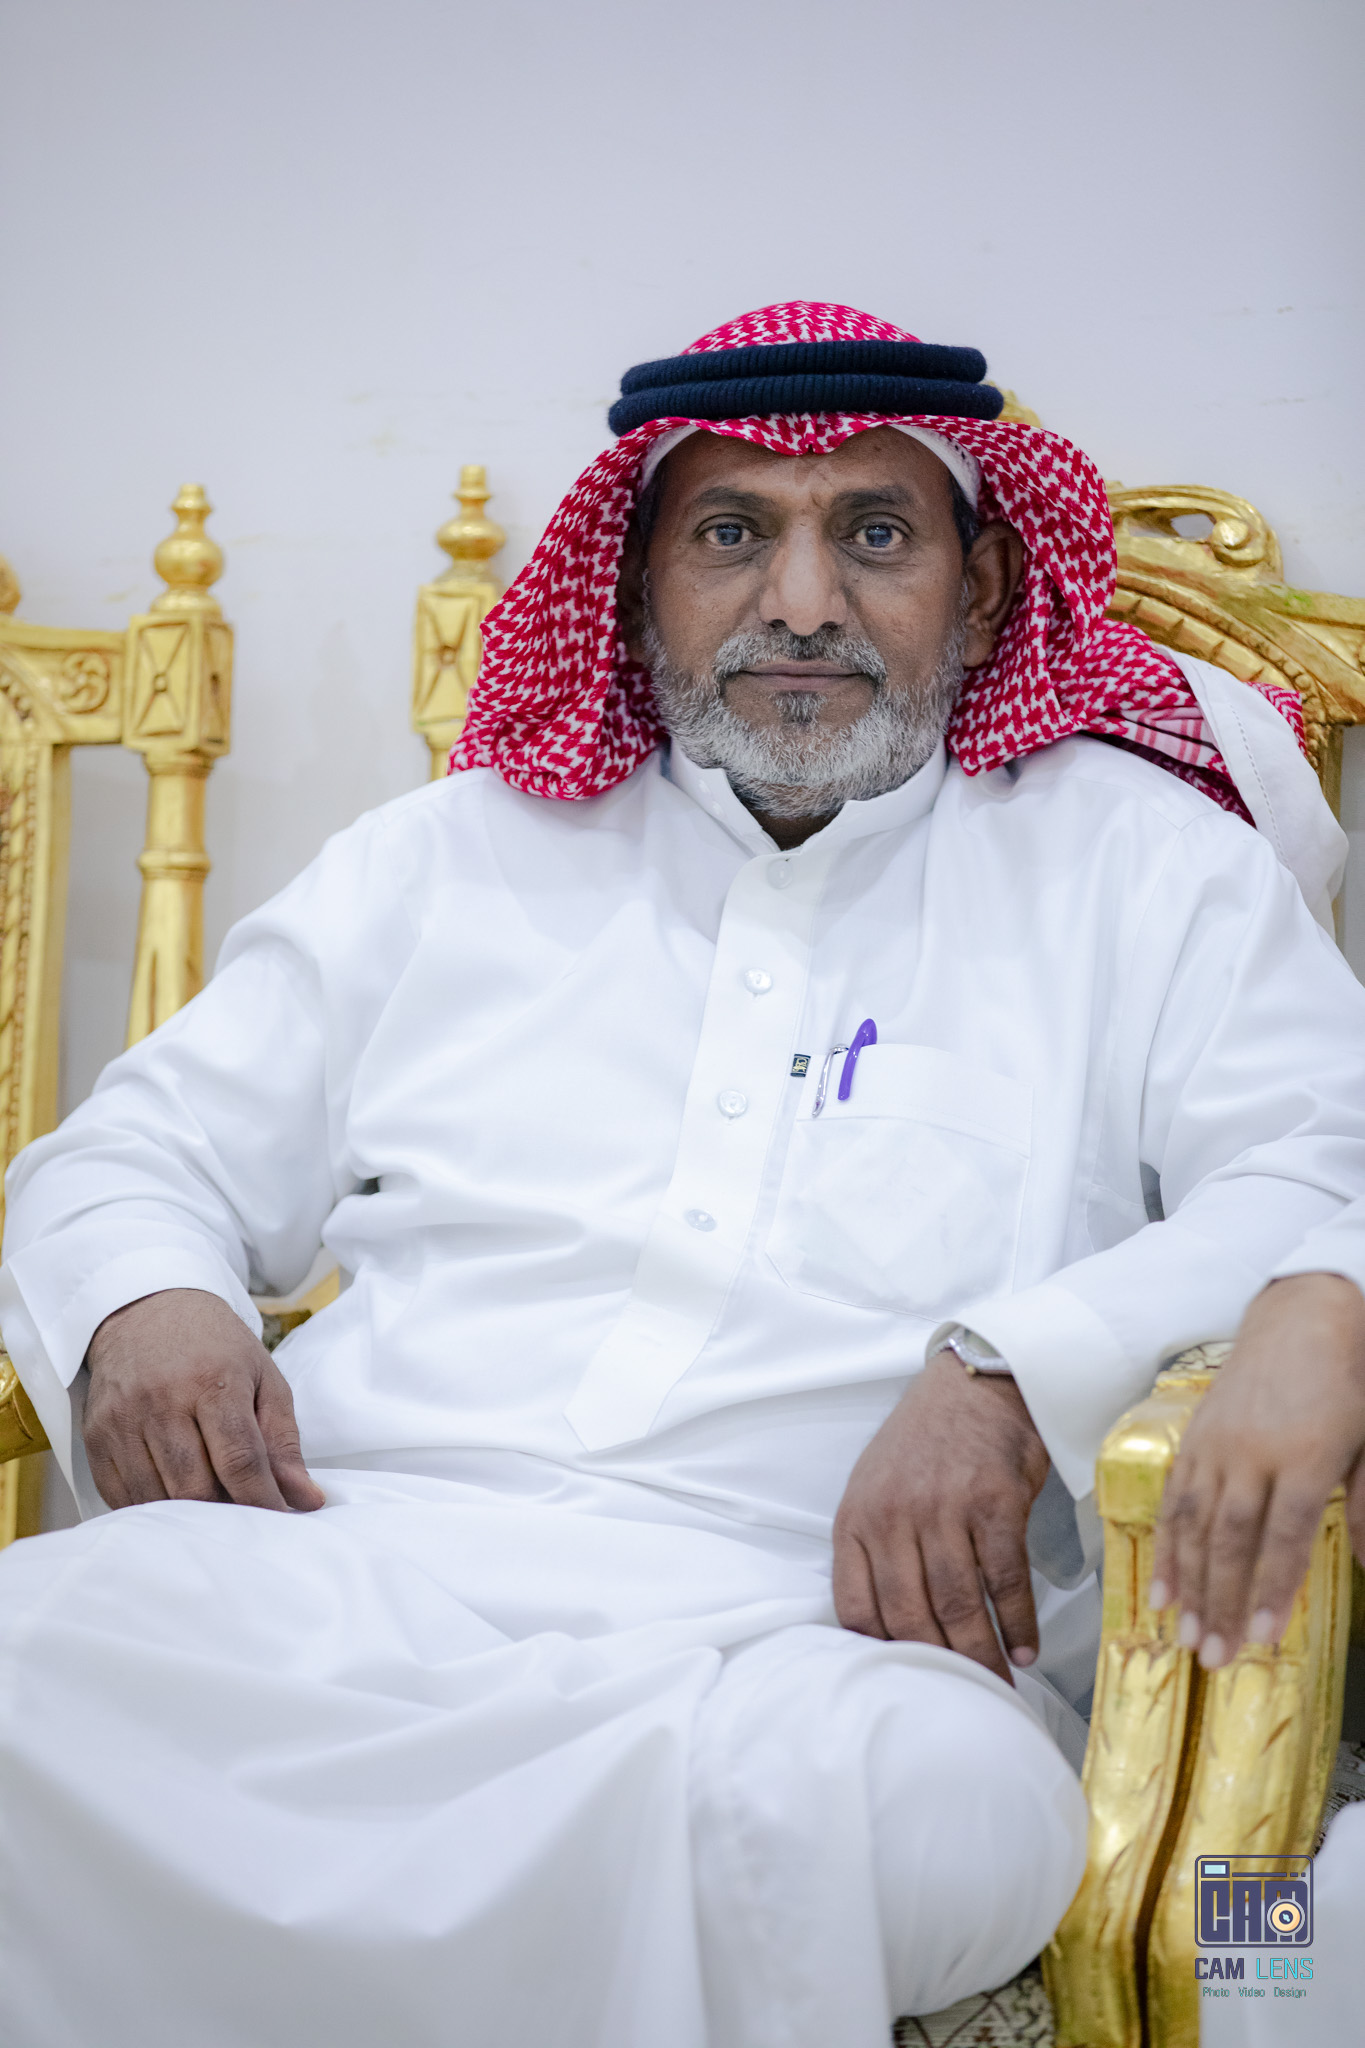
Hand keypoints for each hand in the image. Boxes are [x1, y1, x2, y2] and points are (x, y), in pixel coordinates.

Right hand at [84, 1287, 325, 1513]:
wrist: (147, 1312)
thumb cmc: (214, 1347)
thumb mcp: (263, 1378)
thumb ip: (284, 1442)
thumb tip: (306, 1499)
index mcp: (213, 1380)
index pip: (240, 1459)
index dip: (262, 1500)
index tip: (278, 1518)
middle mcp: (162, 1400)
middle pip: (195, 1487)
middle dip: (224, 1511)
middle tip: (243, 1511)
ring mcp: (123, 1419)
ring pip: (157, 1498)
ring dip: (188, 1515)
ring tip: (211, 1504)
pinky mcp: (95, 1435)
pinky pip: (122, 1496)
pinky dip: (152, 1509)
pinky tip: (174, 1499)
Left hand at [833, 1351, 1050, 1684]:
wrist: (976, 1386)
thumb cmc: (925, 1445)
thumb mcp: (875, 1488)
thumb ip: (874, 1550)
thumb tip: (887, 1627)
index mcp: (857, 1519)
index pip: (857, 1608)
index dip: (883, 1652)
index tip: (907, 1680)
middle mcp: (894, 1517)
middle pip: (910, 1616)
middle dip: (938, 1666)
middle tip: (962, 1697)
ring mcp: (944, 1509)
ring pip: (958, 1605)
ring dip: (981, 1655)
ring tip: (999, 1684)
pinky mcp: (994, 1504)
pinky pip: (1004, 1581)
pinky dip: (1017, 1624)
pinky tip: (1024, 1649)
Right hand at [1151, 1273, 1364, 1668]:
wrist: (1303, 1315)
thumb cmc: (1346, 1378)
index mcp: (1306, 1456)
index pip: (1286, 1537)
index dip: (1272, 1590)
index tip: (1262, 1637)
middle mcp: (1253, 1453)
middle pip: (1231, 1538)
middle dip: (1220, 1601)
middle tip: (1212, 1654)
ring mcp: (1217, 1444)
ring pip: (1194, 1522)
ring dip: (1187, 1582)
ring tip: (1181, 1631)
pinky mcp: (1195, 1437)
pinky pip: (1174, 1497)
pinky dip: (1167, 1543)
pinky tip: (1163, 1583)